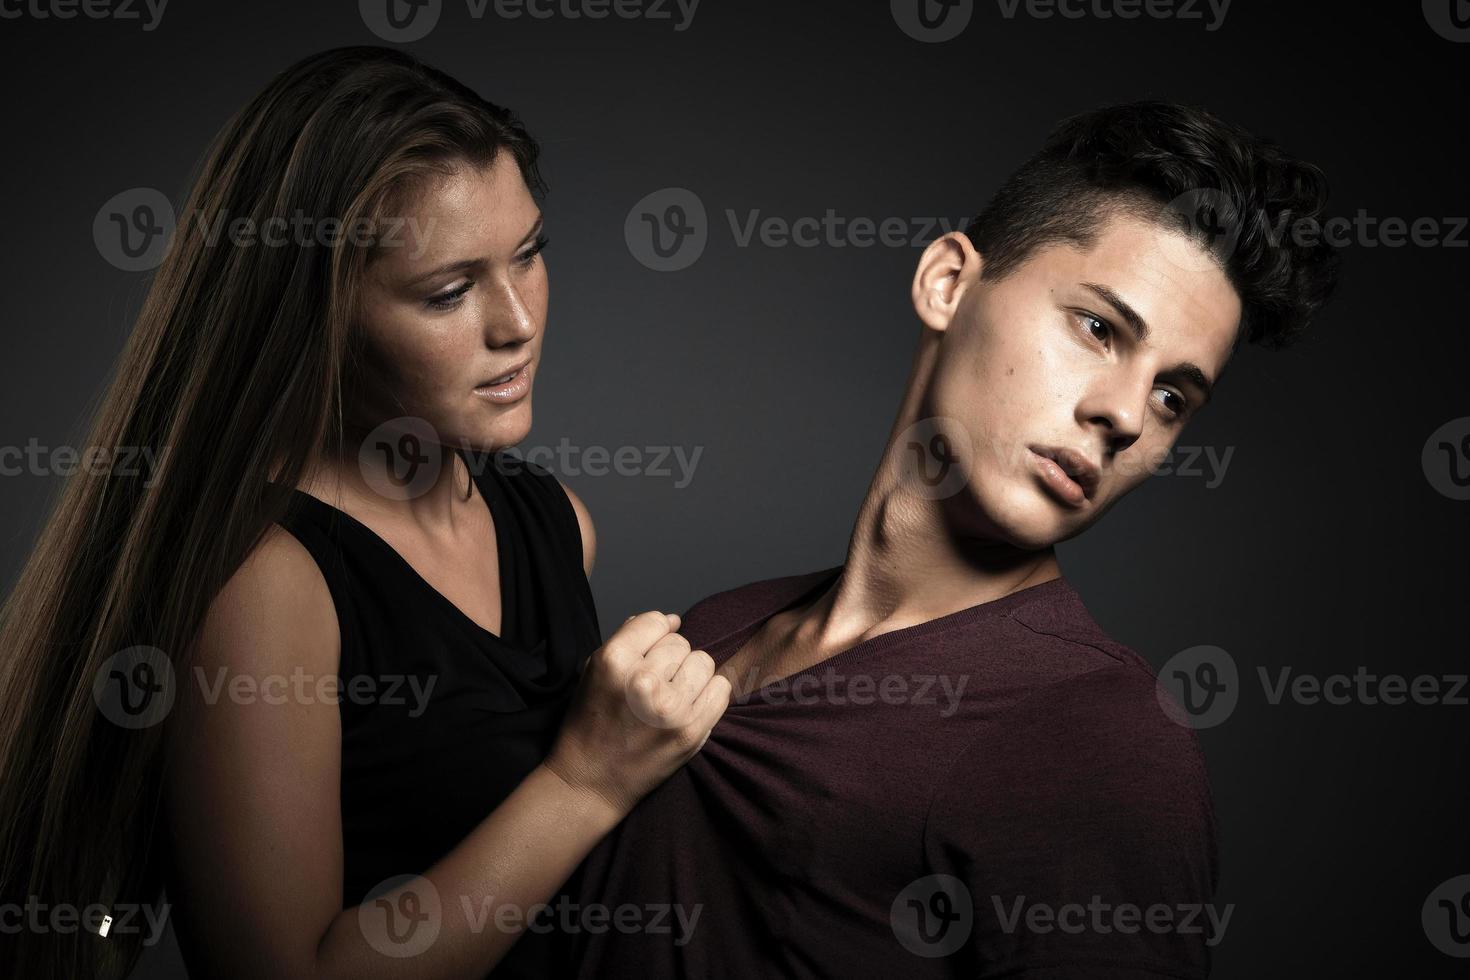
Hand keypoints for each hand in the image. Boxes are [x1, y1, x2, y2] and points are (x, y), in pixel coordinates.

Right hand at [543, 611, 730, 815]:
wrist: (590, 782)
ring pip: (704, 661)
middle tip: (655, 684)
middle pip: (681, 643)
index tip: (649, 653)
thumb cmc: (591, 724)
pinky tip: (689, 706)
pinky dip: (709, 694)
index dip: (655, 635)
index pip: (656, 621)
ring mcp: (670, 708)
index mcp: (614, 660)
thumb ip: (629, 639)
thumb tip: (672, 620)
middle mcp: (643, 681)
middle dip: (670, 659)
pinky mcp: (691, 731)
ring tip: (671, 695)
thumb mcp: (594, 671)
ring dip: (691, 675)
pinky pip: (721, 689)